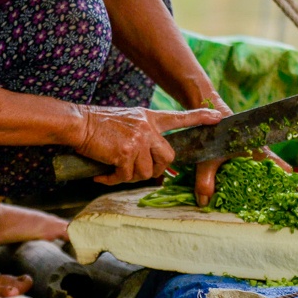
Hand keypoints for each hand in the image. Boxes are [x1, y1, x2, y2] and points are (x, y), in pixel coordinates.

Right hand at [72, 105, 222, 185]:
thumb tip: (150, 159)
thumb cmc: (98, 123)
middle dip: (156, 170)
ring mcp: (138, 140)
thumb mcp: (127, 121)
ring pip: (146, 171)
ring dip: (130, 176)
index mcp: (149, 118)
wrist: (78, 123)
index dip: (200, 118)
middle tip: (138, 170)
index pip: (179, 117)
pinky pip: (126, 176)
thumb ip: (143, 134)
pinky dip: (114, 179)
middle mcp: (147, 128)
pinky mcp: (125, 153)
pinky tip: (103, 176)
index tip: (219, 117)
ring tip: (114, 170)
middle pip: (168, 157)